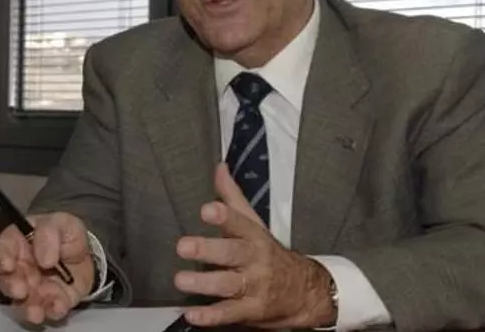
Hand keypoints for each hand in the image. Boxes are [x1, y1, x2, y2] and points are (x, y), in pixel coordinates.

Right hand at [0, 212, 95, 323]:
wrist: (87, 255)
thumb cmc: (66, 234)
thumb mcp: (62, 223)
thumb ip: (49, 232)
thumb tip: (44, 258)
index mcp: (17, 243)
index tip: (7, 265)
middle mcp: (18, 269)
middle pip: (5, 280)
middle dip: (11, 286)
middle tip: (21, 290)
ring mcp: (31, 288)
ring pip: (22, 301)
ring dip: (28, 307)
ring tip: (37, 311)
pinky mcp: (47, 302)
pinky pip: (46, 310)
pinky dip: (51, 310)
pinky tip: (58, 307)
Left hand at [174, 163, 336, 328]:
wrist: (303, 291)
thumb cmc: (270, 254)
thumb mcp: (254, 223)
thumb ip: (232, 197)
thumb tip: (219, 168)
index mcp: (254, 236)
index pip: (239, 223)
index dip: (224, 216)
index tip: (207, 209)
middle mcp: (254, 260)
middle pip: (232, 253)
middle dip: (208, 249)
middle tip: (184, 246)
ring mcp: (254, 286)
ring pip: (228, 284)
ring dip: (204, 283)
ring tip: (181, 280)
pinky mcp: (251, 310)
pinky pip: (230, 313)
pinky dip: (212, 316)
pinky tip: (194, 314)